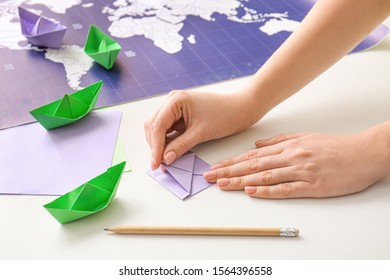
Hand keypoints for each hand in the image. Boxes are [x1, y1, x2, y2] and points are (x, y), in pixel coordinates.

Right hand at [144, 90, 261, 168]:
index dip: (155, 147)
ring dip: (159, 144)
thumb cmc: (225, 115)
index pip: (157, 126)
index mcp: (175, 100)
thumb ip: (180, 146)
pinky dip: (167, 141)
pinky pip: (167, 129)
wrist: (242, 109)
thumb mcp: (201, 133)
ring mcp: (175, 107)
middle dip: (155, 146)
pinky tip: (170, 152)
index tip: (155, 164)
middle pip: (153, 126)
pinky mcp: (180, 114)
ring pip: (158, 128)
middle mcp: (171, 101)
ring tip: (165, 160)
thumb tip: (165, 159)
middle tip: (159, 165)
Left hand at [203, 131, 389, 197]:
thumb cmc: (334, 146)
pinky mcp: (312, 186)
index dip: (231, 161)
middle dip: (228, 171)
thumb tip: (256, 146)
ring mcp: (300, 171)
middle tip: (209, 177)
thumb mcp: (304, 137)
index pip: (252, 155)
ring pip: (264, 176)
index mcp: (287, 146)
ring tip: (222, 184)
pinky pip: (285, 189)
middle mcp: (290, 157)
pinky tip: (251, 191)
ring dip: (240, 181)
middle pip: (253, 165)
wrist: (363, 153)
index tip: (216, 166)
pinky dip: (266, 190)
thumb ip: (279, 140)